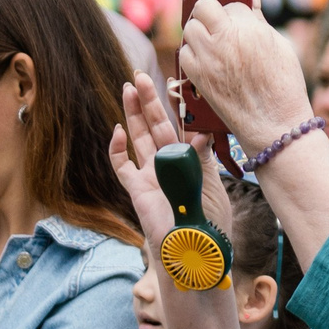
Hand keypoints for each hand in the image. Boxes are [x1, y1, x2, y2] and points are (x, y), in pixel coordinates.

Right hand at [108, 75, 233, 243]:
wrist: (193, 252)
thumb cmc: (208, 223)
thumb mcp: (212, 187)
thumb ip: (202, 158)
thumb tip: (203, 132)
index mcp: (188, 159)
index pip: (178, 126)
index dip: (173, 106)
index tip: (171, 83)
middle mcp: (167, 163)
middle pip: (154, 125)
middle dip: (147, 100)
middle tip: (139, 76)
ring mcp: (149, 174)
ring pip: (137, 137)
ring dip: (132, 113)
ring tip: (128, 88)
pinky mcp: (136, 189)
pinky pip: (122, 164)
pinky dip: (117, 148)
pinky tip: (118, 130)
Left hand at [177, 0, 311, 143]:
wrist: (275, 124)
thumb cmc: (284, 86)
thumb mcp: (281, 47)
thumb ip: (260, 20)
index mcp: (251, 28)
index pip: (233, 5)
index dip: (236, 15)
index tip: (239, 26)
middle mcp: (226, 39)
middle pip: (203, 7)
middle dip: (210, 14)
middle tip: (217, 27)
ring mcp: (209, 58)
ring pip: (190, 29)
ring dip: (199, 33)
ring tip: (213, 46)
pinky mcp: (198, 76)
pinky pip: (184, 54)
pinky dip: (193, 54)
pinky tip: (207, 62)